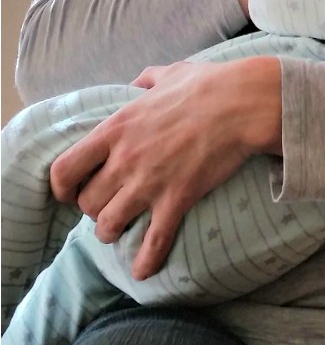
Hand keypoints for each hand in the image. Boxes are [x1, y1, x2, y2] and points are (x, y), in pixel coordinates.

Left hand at [50, 56, 281, 278]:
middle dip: (93, 208)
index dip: (63, 186)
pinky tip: (143, 271)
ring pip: (109, 226)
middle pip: (87, 203)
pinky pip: (153, 242)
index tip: (72, 190)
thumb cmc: (207, 85)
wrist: (242, 103)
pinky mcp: (176, 199)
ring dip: (112, 231)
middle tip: (107, 205)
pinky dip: (146, 261)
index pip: (64, 169)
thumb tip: (138, 83)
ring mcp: (149, 183)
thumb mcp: (168, 73)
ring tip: (120, 229)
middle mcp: (124, 159)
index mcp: (115, 128)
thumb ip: (146, 80)